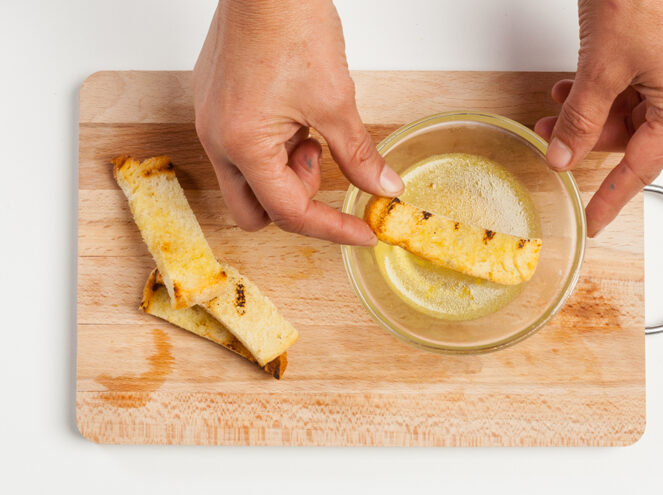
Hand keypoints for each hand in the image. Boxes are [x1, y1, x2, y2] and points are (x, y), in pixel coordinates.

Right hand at [194, 0, 403, 244]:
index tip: (361, 232)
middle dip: (294, 203)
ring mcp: (211, 122)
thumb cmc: (290, 25)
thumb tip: (383, 187)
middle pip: (254, 210)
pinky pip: (241, 150)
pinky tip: (294, 116)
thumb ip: (359, 154)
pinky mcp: (214, 106)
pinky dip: (272, 148)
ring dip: (284, 170)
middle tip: (322, 165)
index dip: (332, 228)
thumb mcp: (335, 101)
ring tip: (309, 129)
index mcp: (243, 146)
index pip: (290, 212)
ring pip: (248, 181)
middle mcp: (217, 140)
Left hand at [535, 0, 662, 236]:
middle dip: (587, 139)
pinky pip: (632, 81)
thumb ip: (580, 119)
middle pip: (633, 134)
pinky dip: (600, 89)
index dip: (613, 196)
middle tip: (550, 141)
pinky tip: (572, 87)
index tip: (594, 220)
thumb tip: (563, 156)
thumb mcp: (600, 68)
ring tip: (554, 110)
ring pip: (629, 107)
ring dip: (589, 112)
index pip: (645, 165)